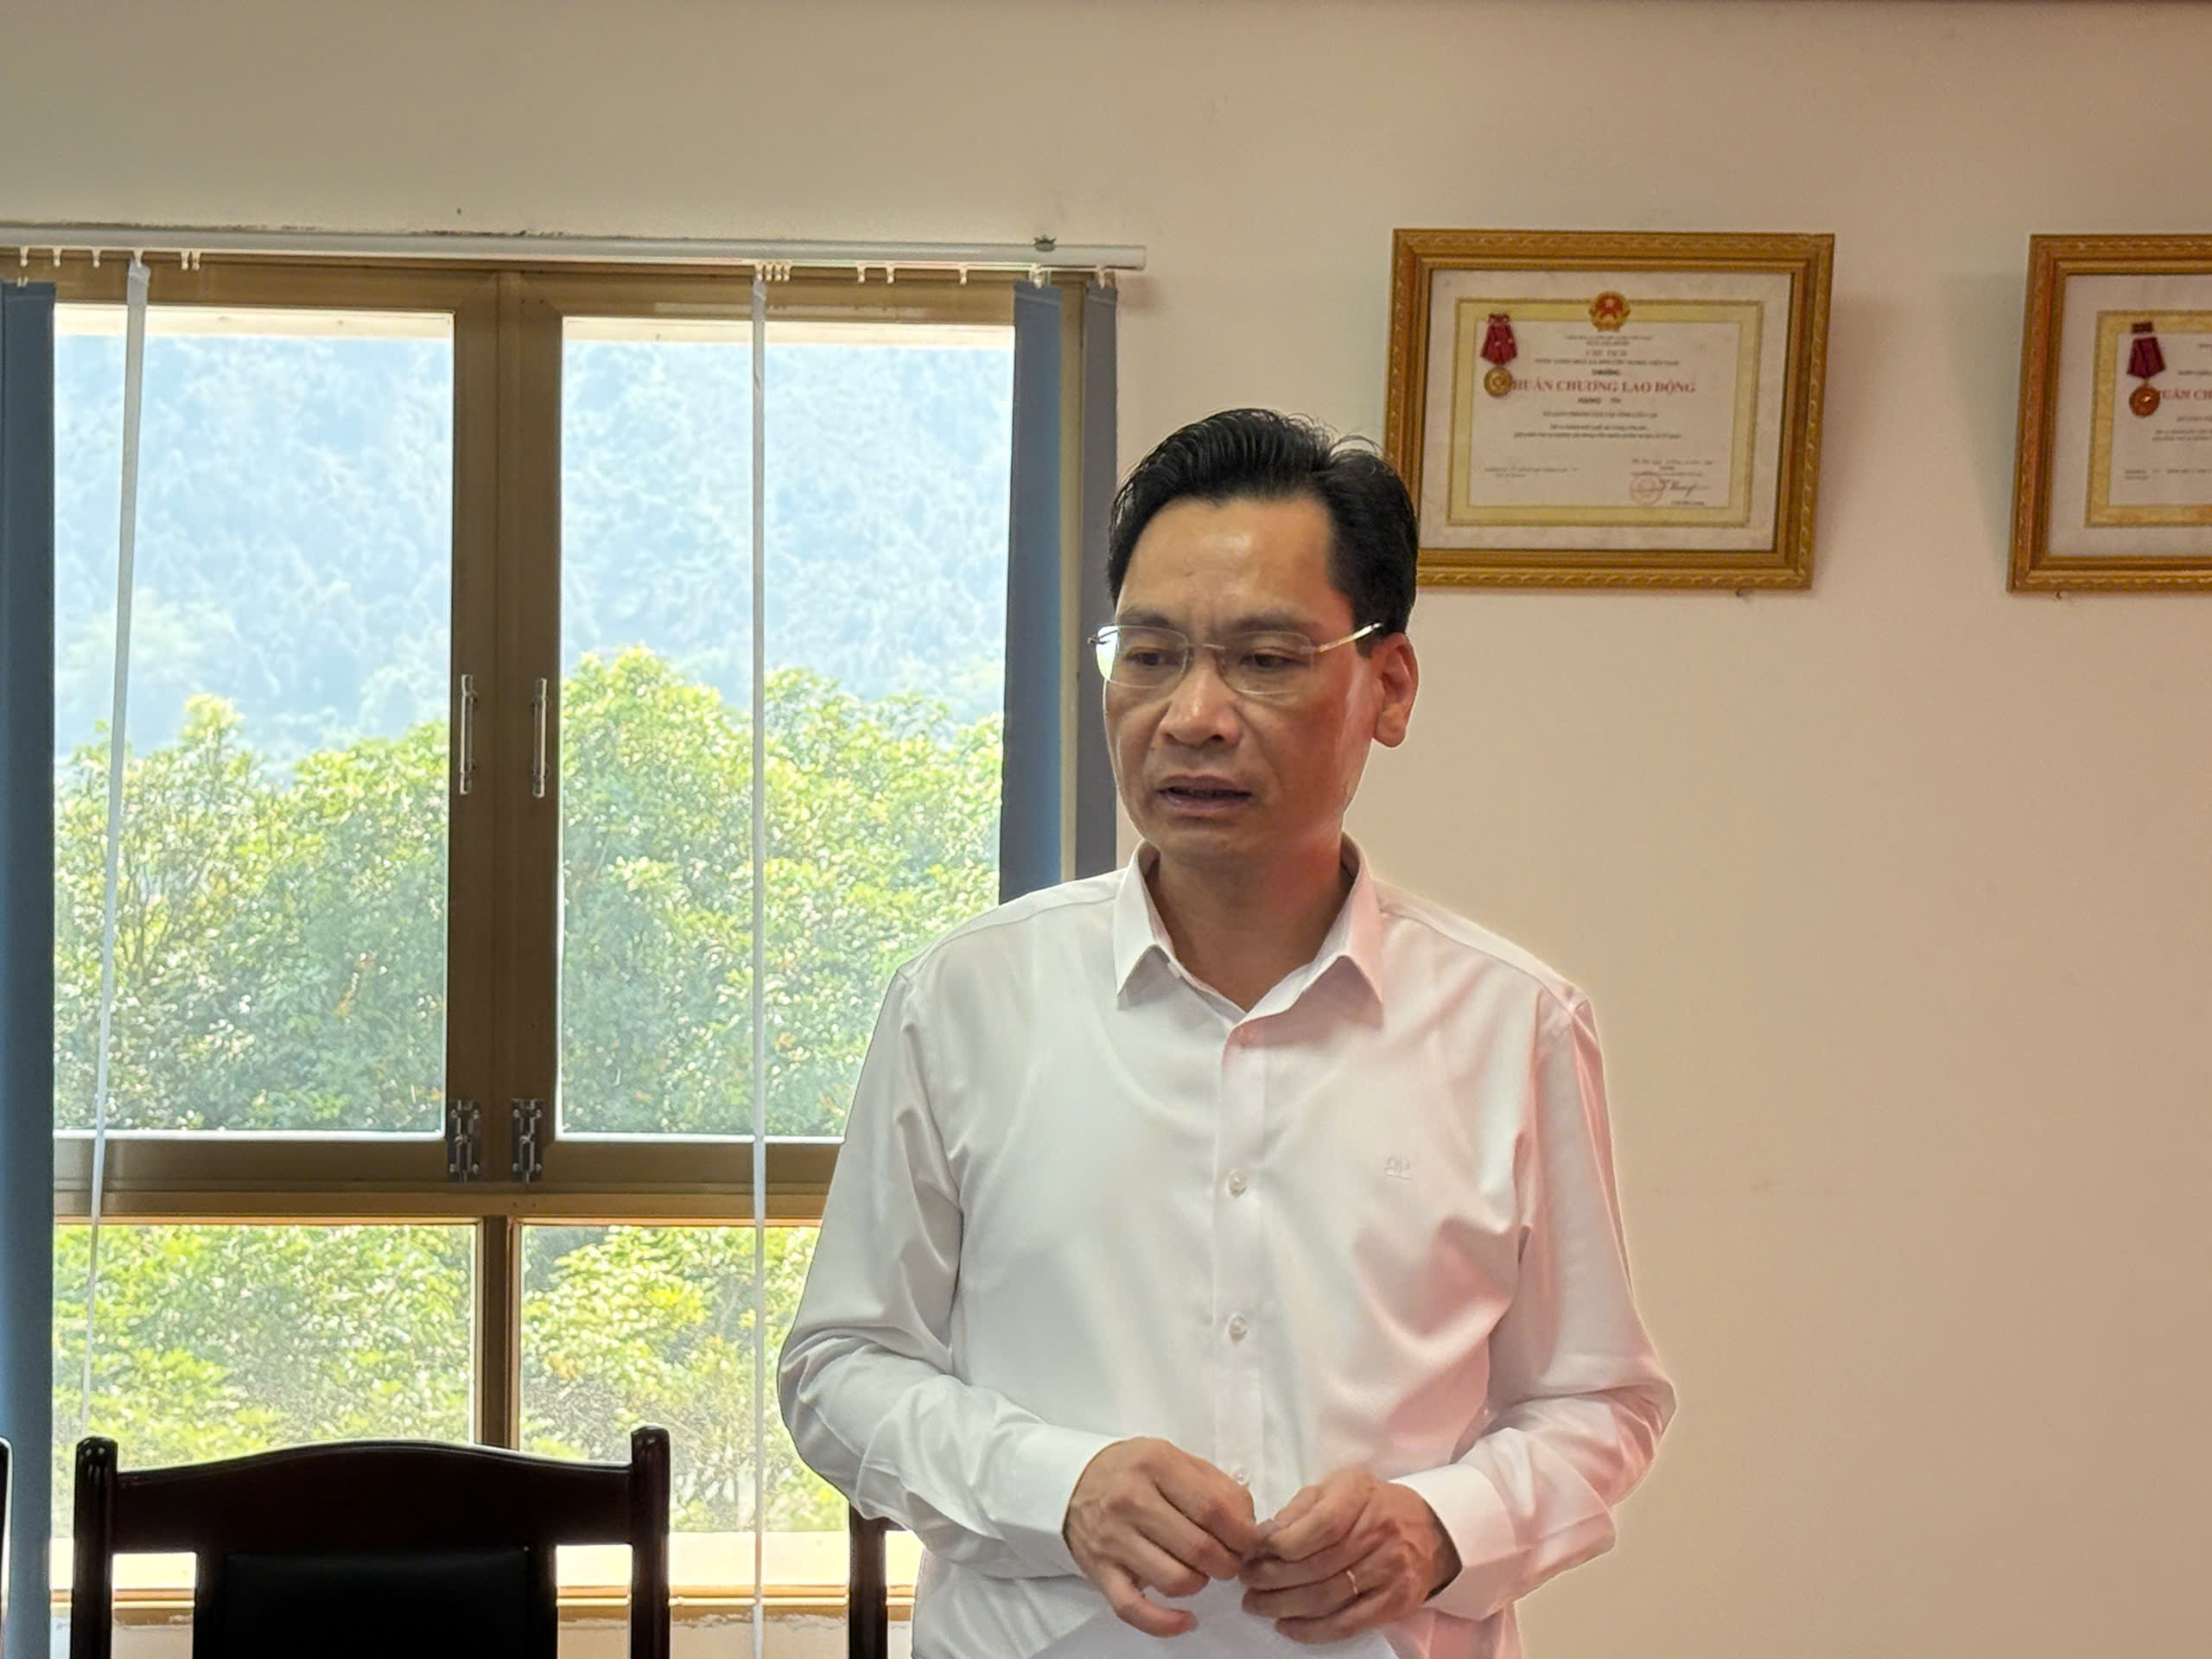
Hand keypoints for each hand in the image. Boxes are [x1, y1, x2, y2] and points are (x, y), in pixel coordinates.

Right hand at [1064, 1437, 1261, 1636]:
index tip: (1250, 1542)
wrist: (1071, 1482)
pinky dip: (1165, 1623)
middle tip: (1230, 1560)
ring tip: (1201, 1572)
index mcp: (1156, 1465)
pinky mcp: (1100, 1571)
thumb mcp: (1174, 1458)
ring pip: (1175, 1580)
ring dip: (1200, 1584)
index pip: (1214, 1509)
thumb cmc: (1132, 1471)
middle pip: (1199, 1549)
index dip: (1242, 1534)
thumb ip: (1217, 1486)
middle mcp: (1131, 1501)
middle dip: (1228, 1563)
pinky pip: (1134, 1609)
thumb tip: (1249, 1525)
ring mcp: (1113, 1539)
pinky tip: (1186, 1619)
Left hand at [1238, 1467, 1459, 1643]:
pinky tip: (1287, 1626)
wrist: (1427, 1529)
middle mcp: (1379, 1533)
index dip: (1280, 1544)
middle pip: (1317, 1566)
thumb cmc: (1369, 1505)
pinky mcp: (1395, 1602)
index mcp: (1359, 1496)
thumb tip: (1262, 1537)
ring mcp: (1390, 1570)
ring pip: (1328, 1597)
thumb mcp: (1335, 1488)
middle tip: (1246, 1583)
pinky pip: (1348, 1623)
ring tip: (1257, 1605)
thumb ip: (1299, 1509)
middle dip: (1272, 1578)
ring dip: (1284, 1606)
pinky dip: (1312, 1630)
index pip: (1318, 1526)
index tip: (1253, 1552)